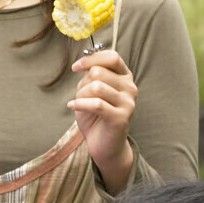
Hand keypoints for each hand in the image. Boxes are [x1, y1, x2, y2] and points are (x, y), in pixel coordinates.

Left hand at [68, 49, 136, 192]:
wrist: (104, 145)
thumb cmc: (95, 116)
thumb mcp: (90, 91)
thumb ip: (91, 76)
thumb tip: (86, 65)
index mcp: (125, 77)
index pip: (112, 57)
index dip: (91, 59)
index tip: (75, 67)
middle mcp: (130, 88)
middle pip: (99, 72)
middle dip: (82, 83)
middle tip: (79, 96)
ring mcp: (128, 103)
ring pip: (96, 87)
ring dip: (80, 95)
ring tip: (78, 104)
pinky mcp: (121, 118)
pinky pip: (96, 104)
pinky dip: (80, 104)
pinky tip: (73, 107)